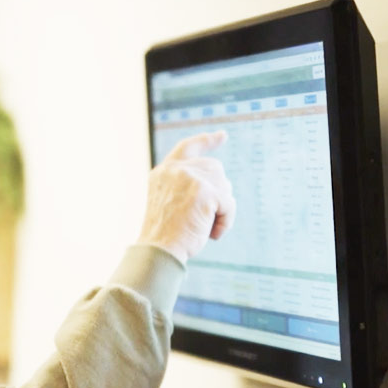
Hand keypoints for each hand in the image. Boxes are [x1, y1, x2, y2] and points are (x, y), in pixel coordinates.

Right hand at [138, 131, 235, 263]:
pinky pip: (229, 204)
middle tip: (207, 220)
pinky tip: (213, 235)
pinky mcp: (205, 190)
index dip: (206, 141)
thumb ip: (186, 188)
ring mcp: (190, 177)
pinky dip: (226, 221)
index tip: (222, 136)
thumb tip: (222, 185)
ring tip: (205, 229)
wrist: (158, 251)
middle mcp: (175, 169)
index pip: (188, 147)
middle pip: (215, 170)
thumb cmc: (165, 238)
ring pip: (224, 187)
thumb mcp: (169, 205)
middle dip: (219, 193)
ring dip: (221, 210)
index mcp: (164, 172)